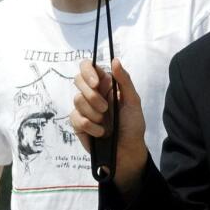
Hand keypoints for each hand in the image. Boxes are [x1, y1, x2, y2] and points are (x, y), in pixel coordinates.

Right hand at [71, 58, 148, 191]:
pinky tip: (101, 132)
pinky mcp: (77, 123)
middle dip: (92, 95)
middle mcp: (92, 93)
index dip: (87, 71)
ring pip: (77, 99)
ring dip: (94, 113)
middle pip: (78, 80)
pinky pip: (76, 118)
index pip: (88, 67)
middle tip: (105, 108)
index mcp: (105, 84)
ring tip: (106, 123)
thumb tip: (114, 60)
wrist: (127, 150)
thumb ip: (124, 80)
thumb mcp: (133, 101)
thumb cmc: (133, 125)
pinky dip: (91, 126)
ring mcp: (83, 108)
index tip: (95, 83)